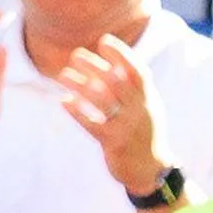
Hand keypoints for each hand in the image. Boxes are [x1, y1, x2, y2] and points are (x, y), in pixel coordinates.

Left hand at [56, 33, 168, 192]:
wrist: (149, 171)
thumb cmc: (142, 135)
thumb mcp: (145, 109)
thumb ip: (133, 89)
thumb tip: (114, 62)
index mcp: (148, 101)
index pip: (138, 73)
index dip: (122, 55)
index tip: (105, 41)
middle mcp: (140, 112)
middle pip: (117, 82)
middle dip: (95, 66)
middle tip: (76, 55)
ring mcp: (127, 127)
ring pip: (102, 100)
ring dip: (80, 84)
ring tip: (63, 75)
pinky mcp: (114, 143)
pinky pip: (92, 123)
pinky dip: (77, 111)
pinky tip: (64, 100)